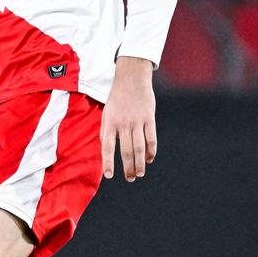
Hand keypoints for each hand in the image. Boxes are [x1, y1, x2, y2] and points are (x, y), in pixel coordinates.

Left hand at [101, 57, 157, 181]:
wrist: (131, 78)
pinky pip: (151, 138)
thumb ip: (106, 130)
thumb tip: (105, 148)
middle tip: (130, 178)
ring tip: (140, 173)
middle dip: (128, 167)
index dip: (108, 162)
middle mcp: (123, 123)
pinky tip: (150, 159)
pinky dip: (152, 150)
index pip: (107, 147)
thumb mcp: (106, 112)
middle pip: (126, 150)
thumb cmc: (117, 97)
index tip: (109, 175)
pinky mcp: (149, 118)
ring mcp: (137, 121)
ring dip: (140, 162)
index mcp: (110, 122)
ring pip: (139, 147)